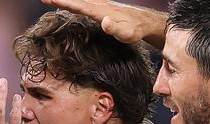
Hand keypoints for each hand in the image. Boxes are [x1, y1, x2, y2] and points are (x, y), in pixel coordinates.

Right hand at [41, 0, 165, 47]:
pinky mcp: (102, 7)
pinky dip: (75, 2)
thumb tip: (105, 22)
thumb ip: (116, 29)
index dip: (64, 2)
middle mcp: (99, 5)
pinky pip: (85, 2)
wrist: (145, 22)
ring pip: (80, 0)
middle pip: (76, 1)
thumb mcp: (127, 34)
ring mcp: (101, 5)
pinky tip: (72, 3)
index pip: (78, 6)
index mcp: (100, 11)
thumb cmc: (135, 31)